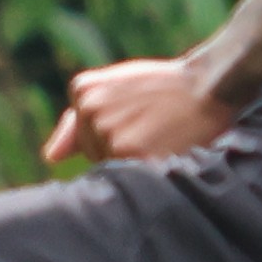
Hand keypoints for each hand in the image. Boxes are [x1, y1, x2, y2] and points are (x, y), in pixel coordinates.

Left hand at [44, 53, 241, 170]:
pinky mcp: (131, 154)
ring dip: (134, 161)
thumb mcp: (115, 91)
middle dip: (121, 148)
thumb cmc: (164, 89)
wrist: (212, 85)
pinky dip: (146, 169)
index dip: (114, 134)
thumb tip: (50, 158)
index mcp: (82, 91)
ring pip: (110, 167)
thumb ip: (76, 124)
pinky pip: (127, 177)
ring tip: (160, 135)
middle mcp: (90, 111)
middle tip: (154, 124)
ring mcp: (109, 134)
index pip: (83, 137)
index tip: (139, 114)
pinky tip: (164, 149)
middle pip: (95, 154)